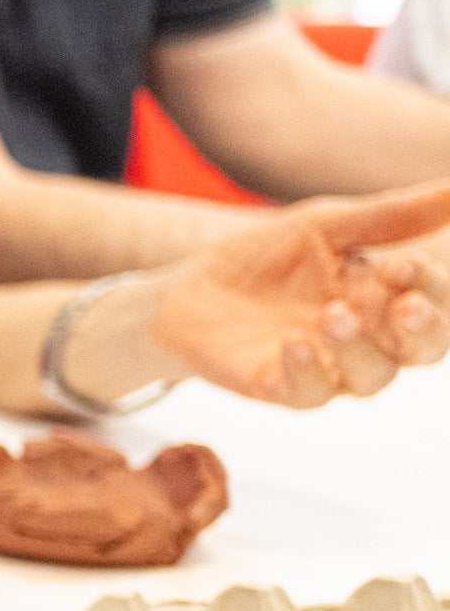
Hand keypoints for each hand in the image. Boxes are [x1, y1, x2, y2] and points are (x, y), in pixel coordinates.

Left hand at [148, 180, 449, 403]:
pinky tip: (293, 345)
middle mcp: (368, 339)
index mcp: (387, 298)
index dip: (432, 287)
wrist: (186, 289)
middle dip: (425, 329)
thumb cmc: (266, 257)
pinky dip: (307, 372)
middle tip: (408, 304)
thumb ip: (390, 216)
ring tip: (335, 314)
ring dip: (359, 347)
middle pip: (423, 349)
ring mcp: (326, 366)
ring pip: (371, 377)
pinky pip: (309, 394)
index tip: (403, 263)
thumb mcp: (326, 226)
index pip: (437, 302)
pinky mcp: (280, 386)